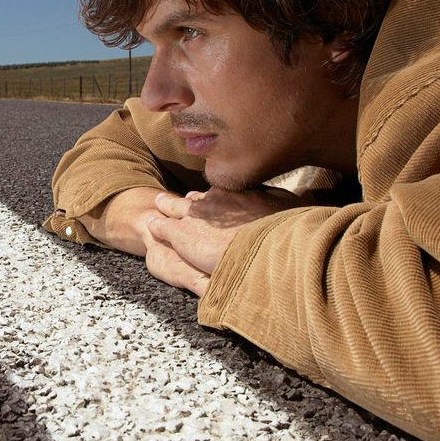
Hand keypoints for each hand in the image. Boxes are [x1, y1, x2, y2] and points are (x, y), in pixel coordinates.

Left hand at [145, 187, 306, 294]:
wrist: (266, 248)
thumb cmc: (283, 230)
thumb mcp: (287, 206)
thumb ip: (281, 201)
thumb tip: (288, 199)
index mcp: (238, 192)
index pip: (222, 192)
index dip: (217, 199)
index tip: (215, 202)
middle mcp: (215, 199)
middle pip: (197, 197)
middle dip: (191, 202)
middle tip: (184, 204)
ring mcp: (195, 215)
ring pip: (174, 206)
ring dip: (167, 206)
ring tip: (159, 204)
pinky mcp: (181, 233)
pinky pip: (162, 225)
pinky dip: (156, 225)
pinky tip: (150, 225)